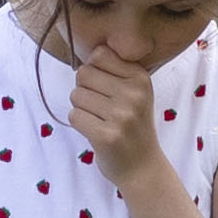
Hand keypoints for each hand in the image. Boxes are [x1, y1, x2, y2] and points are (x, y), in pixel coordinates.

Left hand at [71, 44, 162, 189]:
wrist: (143, 166)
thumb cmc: (132, 124)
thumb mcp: (135, 91)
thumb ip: (115, 69)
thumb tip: (88, 51)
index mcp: (140, 78)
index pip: (99, 54)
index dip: (94, 70)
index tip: (107, 88)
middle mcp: (134, 94)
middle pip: (83, 74)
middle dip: (84, 90)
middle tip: (102, 107)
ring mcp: (121, 116)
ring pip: (75, 95)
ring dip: (81, 108)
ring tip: (101, 120)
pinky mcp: (106, 136)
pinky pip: (74, 116)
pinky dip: (79, 123)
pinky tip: (96, 131)